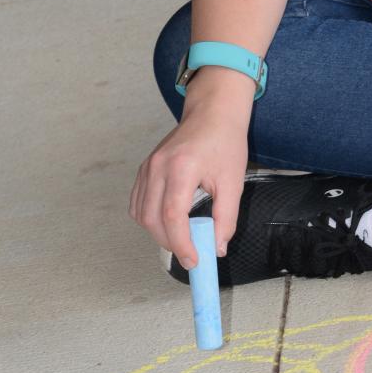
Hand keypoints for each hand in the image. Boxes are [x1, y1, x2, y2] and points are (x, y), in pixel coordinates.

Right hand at [129, 90, 249, 268]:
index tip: (194, 260)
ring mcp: (147, 166)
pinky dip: (149, 218)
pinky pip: (138, 202)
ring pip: (140, 213)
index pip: (172, 216)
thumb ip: (226, 217)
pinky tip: (168, 222)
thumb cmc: (226, 142)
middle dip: (169, 242)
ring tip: (182, 239)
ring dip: (158, 232)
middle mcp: (158, 167)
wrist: (213, 112)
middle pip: (151, 218)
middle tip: (191, 254)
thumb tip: (216, 248)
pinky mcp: (145, 168)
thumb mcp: (233, 181)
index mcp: (181, 168)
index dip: (181, 243)